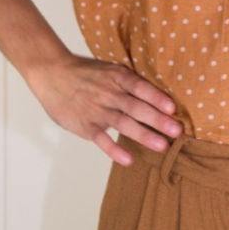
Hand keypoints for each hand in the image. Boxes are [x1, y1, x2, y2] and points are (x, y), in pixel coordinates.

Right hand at [26, 53, 182, 165]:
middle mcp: (110, 93)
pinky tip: (129, 159)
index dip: (157, 98)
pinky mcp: (85, 125)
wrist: (52, 73)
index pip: (141, 87)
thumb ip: (128, 82)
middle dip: (158, 120)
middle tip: (177, 131)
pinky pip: (101, 139)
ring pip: (124, 123)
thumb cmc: (85, 72)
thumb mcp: (109, 70)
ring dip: (144, 135)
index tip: (173, 109)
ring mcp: (97, 110)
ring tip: (162, 146)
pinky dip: (114, 150)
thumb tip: (157, 95)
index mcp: (118, 77)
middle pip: (137, 107)